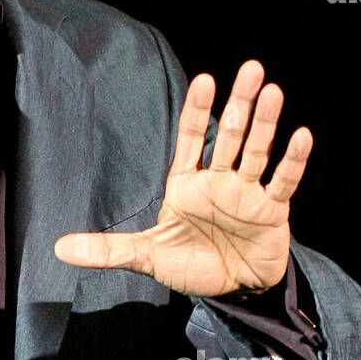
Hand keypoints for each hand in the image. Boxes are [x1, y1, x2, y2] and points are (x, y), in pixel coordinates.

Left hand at [54, 60, 312, 296]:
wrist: (233, 291)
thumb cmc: (192, 265)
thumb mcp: (147, 257)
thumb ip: (108, 250)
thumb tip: (60, 249)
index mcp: (188, 184)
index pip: (193, 138)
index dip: (197, 110)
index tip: (204, 80)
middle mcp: (219, 181)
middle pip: (231, 135)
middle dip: (239, 103)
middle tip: (251, 68)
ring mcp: (247, 193)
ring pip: (258, 151)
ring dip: (266, 123)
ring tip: (273, 91)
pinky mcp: (272, 211)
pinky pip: (283, 182)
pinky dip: (292, 161)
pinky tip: (300, 135)